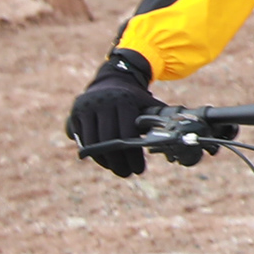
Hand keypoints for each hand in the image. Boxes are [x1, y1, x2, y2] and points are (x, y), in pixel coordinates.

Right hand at [68, 52, 165, 176]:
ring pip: (93, 142)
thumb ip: (160, 119)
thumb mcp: (148, 103)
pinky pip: (82, 139)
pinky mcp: (74, 113)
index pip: (127, 134)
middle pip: (109, 140)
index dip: (133, 155)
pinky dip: (92, 153)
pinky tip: (104, 161)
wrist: (112, 80)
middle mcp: (103, 102)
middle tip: (127, 173)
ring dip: (104, 160)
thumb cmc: (134, 99)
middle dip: (119, 162)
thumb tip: (179, 137)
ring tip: (116, 169)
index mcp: (124, 100)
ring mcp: (86, 107)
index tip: (139, 169)